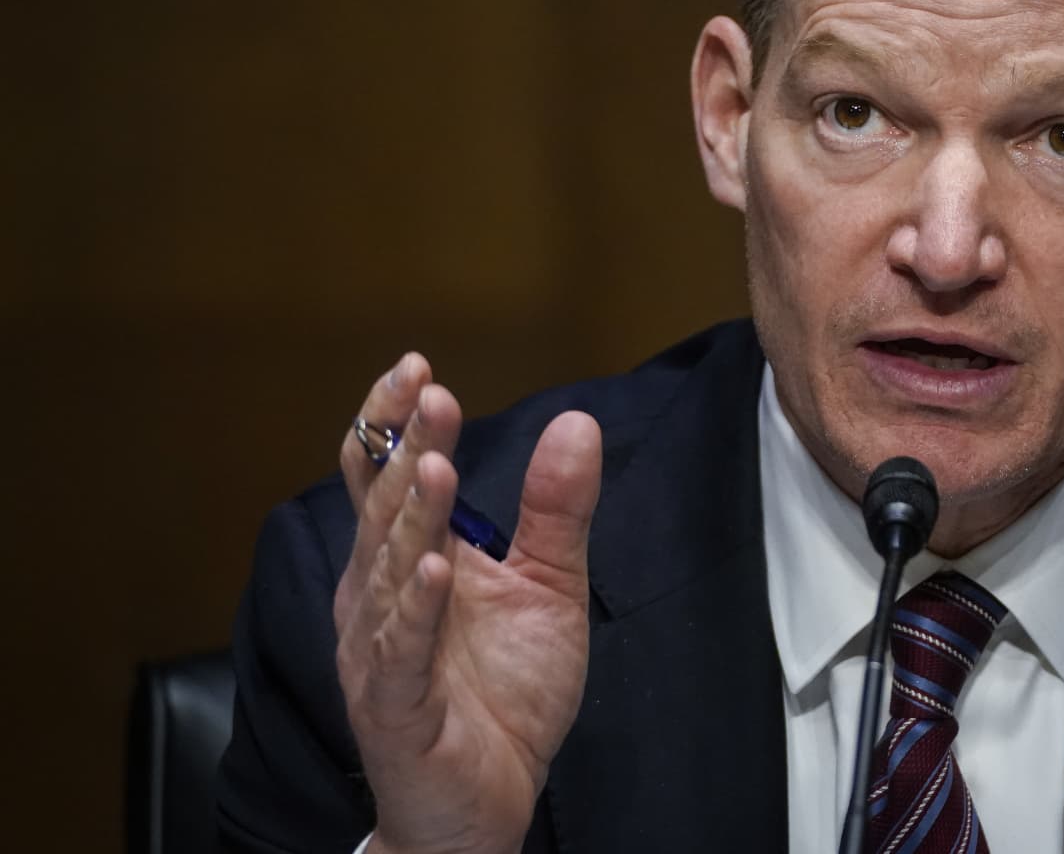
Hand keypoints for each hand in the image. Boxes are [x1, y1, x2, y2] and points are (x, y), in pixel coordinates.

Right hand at [332, 354, 602, 853]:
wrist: (487, 804)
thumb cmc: (502, 696)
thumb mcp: (548, 587)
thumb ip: (556, 510)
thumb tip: (576, 422)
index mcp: (405, 563)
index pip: (385, 479)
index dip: (394, 423)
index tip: (417, 367)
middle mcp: (379, 599)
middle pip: (386, 510)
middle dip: (408, 449)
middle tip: (428, 390)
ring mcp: (381, 652)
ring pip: (390, 571)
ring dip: (413, 516)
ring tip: (437, 463)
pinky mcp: (398, 706)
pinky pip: (403, 651)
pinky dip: (418, 608)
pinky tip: (435, 566)